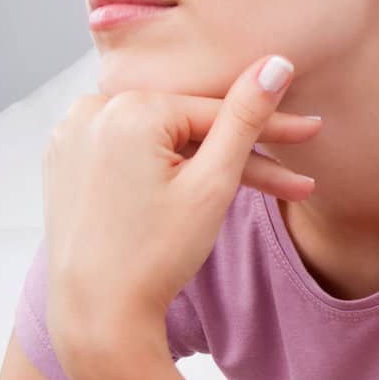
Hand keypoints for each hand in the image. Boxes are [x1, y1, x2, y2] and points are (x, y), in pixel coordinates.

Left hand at [43, 54, 322, 363]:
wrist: (96, 316)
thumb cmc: (155, 255)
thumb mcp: (212, 183)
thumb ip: (245, 118)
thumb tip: (276, 63)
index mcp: (126, 109)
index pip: (216, 111)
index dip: (271, 124)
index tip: (313, 130)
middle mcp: (91, 111)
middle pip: (188, 124)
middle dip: (243, 150)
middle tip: (295, 174)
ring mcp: (72, 136)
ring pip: (163, 137)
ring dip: (210, 160)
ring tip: (261, 189)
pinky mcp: (65, 160)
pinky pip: (132, 149)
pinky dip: (167, 164)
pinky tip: (200, 185)